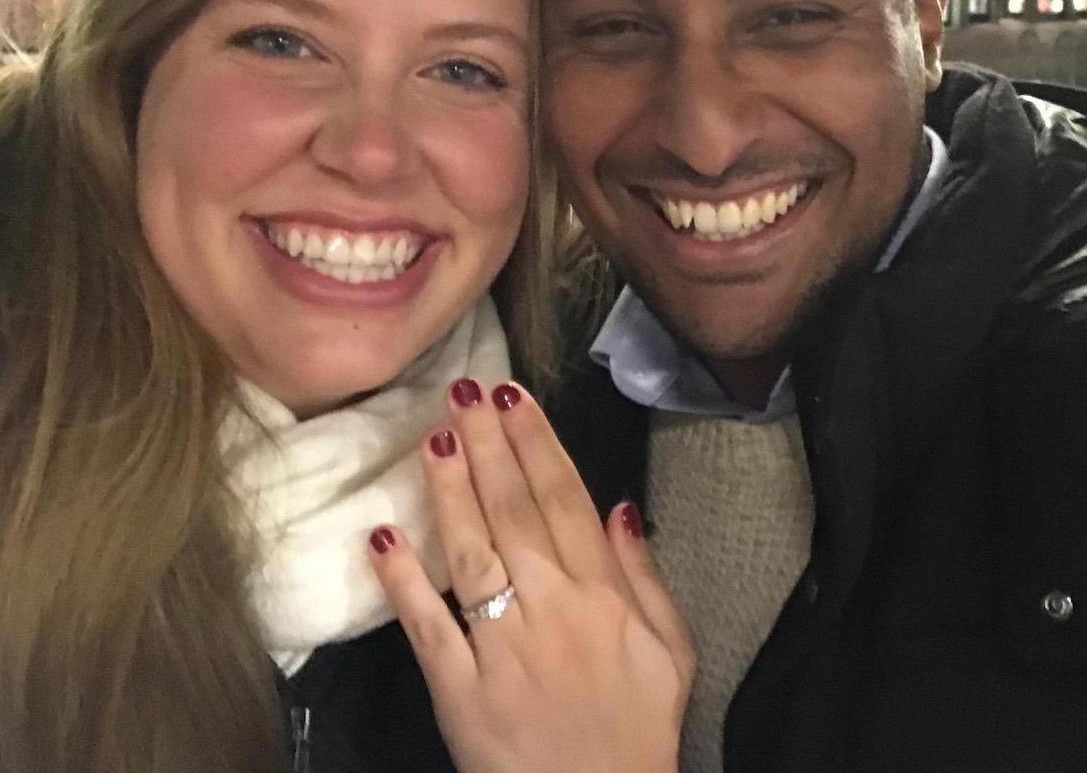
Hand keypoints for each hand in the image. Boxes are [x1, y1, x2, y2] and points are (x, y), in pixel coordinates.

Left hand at [368, 379, 694, 772]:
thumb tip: (619, 507)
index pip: (564, 499)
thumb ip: (646, 576)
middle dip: (487, 445)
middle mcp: (551, 609)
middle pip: (513, 511)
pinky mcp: (459, 690)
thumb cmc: (637, 728)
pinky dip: (404, 582)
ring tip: (431, 436)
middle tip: (463, 391)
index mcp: (602, 596)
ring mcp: (501, 648)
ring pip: (471, 553)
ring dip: (449, 491)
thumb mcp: (673, 651)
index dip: (536, 442)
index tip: (513, 396)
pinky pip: (428, 627)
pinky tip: (381, 536)